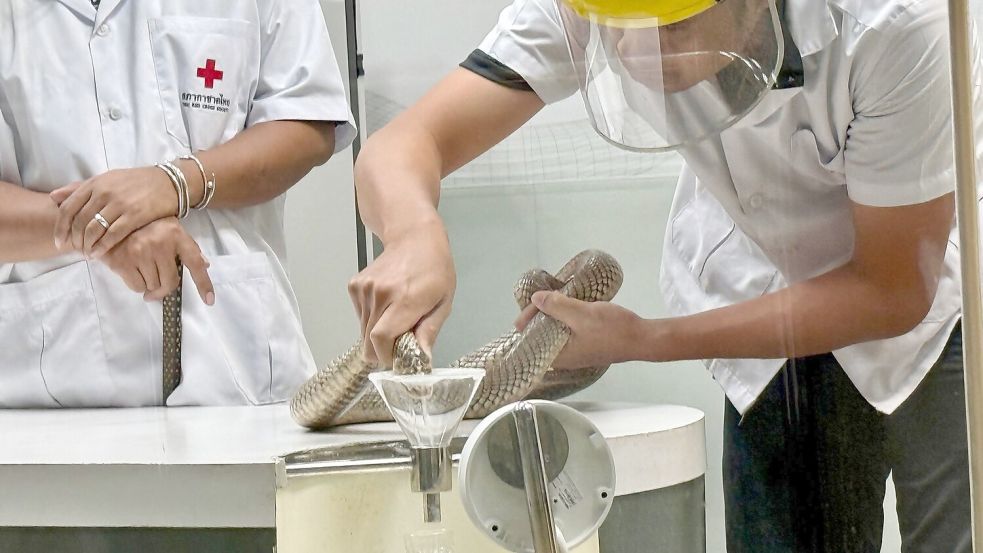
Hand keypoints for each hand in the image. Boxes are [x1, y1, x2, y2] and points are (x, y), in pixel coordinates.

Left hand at [50, 166, 181, 257]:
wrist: (168, 182)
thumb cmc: (136, 182)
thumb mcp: (106, 179)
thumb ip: (79, 188)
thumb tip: (53, 198)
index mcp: (95, 183)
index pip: (68, 208)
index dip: (61, 228)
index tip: (60, 241)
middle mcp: (104, 192)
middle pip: (79, 221)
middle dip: (75, 240)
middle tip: (76, 251)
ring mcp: (120, 204)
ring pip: (94, 229)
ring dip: (87, 245)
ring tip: (87, 254)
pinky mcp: (135, 215)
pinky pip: (113, 234)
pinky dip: (102, 246)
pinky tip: (99, 254)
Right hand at [99, 217, 213, 304]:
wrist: (110, 219)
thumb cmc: (145, 225)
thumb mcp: (170, 228)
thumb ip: (187, 247)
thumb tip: (205, 265)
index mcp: (176, 235)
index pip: (195, 263)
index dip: (203, 284)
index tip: (209, 300)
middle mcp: (160, 244)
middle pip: (170, 282)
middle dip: (164, 288)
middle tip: (158, 287)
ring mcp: (141, 252)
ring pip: (152, 286)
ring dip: (149, 285)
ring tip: (142, 270)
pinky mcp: (122, 261)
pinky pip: (137, 287)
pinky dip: (137, 285)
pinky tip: (132, 271)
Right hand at [348, 222, 454, 367]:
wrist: (414, 238)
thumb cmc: (434, 270)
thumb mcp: (443, 302)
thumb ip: (429, 331)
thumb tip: (421, 360)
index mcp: (405, 299)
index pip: (381, 339)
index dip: (386, 356)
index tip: (398, 359)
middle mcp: (380, 294)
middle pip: (368, 340)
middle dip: (382, 351)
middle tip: (399, 345)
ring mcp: (364, 289)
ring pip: (363, 331)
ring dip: (377, 334)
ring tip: (396, 318)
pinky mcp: (354, 286)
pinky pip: (360, 316)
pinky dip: (371, 320)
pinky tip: (386, 306)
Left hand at [516, 291, 643, 368]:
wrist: (642, 339)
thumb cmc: (612, 330)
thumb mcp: (580, 314)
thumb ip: (556, 306)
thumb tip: (536, 299)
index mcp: (559, 355)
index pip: (531, 338)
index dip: (528, 318)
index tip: (535, 301)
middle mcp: (565, 359)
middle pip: (541, 336)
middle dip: (540, 316)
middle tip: (543, 297)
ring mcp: (577, 354)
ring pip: (555, 333)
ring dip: (554, 317)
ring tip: (554, 299)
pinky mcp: (587, 346)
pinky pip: (568, 333)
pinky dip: (566, 320)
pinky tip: (570, 308)